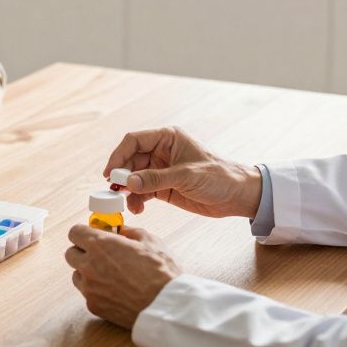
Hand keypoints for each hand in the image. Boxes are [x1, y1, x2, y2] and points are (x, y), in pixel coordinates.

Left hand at [65, 225, 180, 329]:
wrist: (165, 307)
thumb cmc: (160, 273)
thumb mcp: (150, 241)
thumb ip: (131, 233)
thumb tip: (123, 231)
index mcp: (101, 245)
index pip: (74, 232)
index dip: (84, 232)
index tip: (92, 234)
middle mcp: (89, 266)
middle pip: (70, 254)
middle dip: (82, 251)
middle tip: (100, 253)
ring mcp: (89, 288)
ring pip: (77, 275)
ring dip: (87, 272)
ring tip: (109, 274)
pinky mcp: (94, 307)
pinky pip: (88, 294)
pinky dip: (97, 291)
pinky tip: (115, 291)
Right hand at [105, 127, 261, 219]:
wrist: (236, 196)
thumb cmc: (218, 177)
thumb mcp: (186, 176)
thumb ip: (156, 179)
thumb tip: (128, 182)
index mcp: (167, 138)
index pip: (134, 141)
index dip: (119, 155)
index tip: (110, 172)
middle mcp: (161, 152)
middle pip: (130, 160)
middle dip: (122, 176)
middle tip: (116, 191)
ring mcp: (160, 170)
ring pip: (134, 177)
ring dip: (128, 190)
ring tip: (130, 204)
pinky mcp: (163, 187)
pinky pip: (141, 191)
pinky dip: (136, 199)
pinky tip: (138, 208)